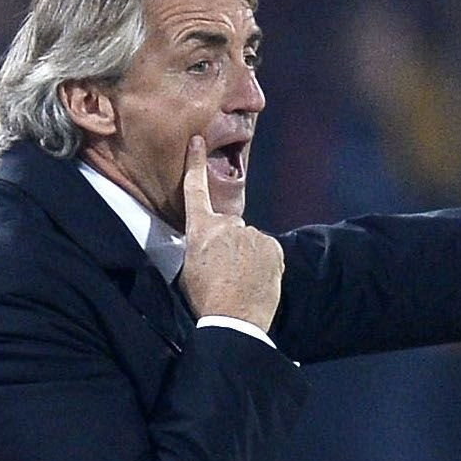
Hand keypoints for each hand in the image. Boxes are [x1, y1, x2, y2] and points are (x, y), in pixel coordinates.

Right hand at [178, 136, 282, 328]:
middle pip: (229, 227)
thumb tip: (210, 244)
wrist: (234, 319)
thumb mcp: (188, 269)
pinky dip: (264, 262)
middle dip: (229, 243)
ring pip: (250, 241)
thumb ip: (200, 246)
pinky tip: (257, 280)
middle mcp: (227, 225)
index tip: (198, 140)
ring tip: (241, 280)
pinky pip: (267, 251)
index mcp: (200, 230)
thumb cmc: (206, 298)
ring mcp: (252, 234)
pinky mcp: (272, 246)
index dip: (195, 165)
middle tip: (225, 272)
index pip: (195, 191)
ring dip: (247, 255)